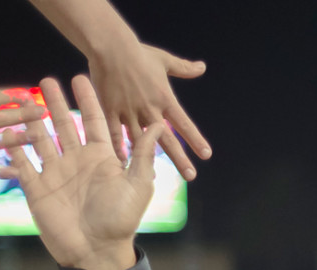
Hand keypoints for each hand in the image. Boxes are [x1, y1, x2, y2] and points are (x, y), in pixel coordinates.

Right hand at [10, 76, 162, 269]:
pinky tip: (7, 131)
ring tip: (21, 98)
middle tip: (46, 79)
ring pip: (40, 139)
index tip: (81, 77)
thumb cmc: (121, 219)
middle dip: (55, 103)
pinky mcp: (37, 188)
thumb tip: (160, 125)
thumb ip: (144, 154)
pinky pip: (22, 164)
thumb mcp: (138, 184)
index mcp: (102, 158)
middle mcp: (77, 161)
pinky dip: (14, 148)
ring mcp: (55, 173)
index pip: (93, 122)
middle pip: (62, 125)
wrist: (97, 251)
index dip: (88, 100)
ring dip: (31, 120)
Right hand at [88, 39, 208, 180]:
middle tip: (191, 175)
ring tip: (155, 176)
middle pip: (167, 139)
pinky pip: (115, 133)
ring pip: (141, 141)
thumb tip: (202, 67)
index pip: (184, 124)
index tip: (206, 155)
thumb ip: (184, 68)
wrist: (110, 46)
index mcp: (165, 99)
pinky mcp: (111, 110)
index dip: (195, 139)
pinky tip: (123, 161)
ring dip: (148, 159)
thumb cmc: (138, 52)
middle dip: (180, 158)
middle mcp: (149, 109)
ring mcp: (129, 111)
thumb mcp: (165, 60)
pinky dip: (119, 147)